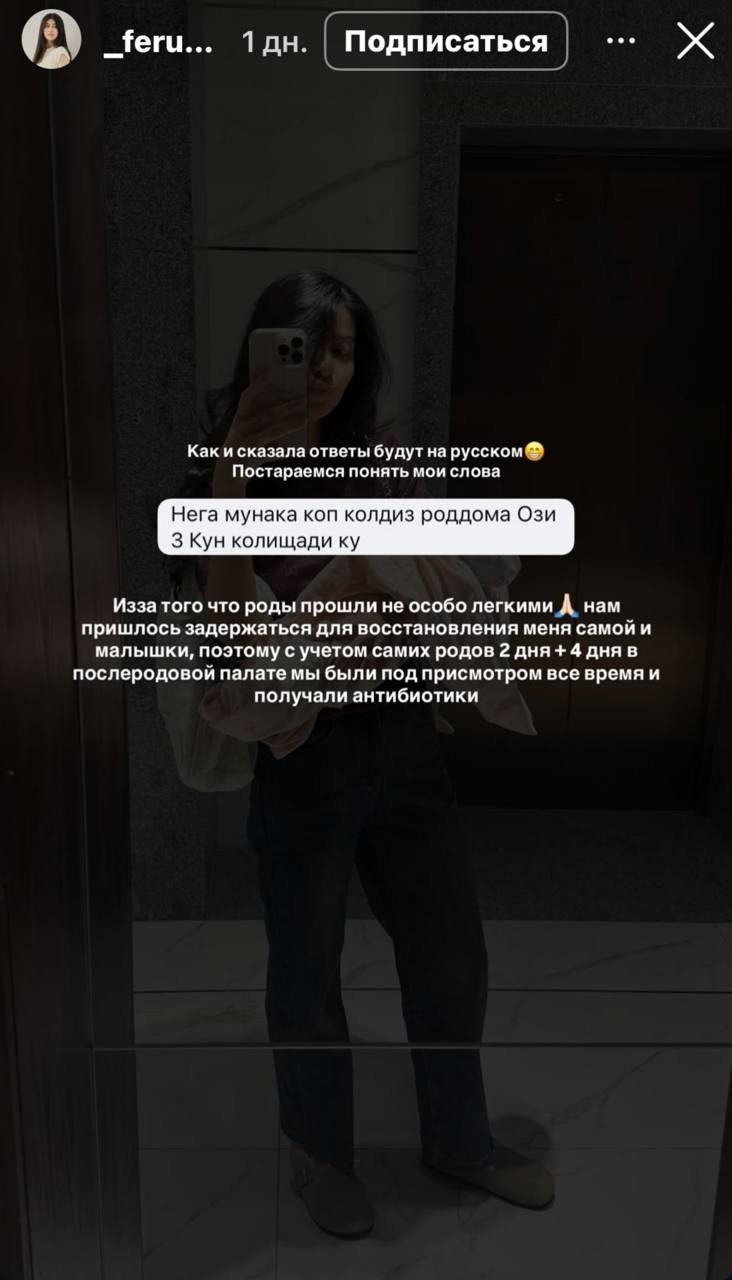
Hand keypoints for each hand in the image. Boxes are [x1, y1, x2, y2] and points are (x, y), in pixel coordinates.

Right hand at [212, 373, 307, 498]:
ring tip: (306, 413)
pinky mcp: (252, 447)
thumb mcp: (250, 438)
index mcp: (239, 419)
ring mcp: (245, 436)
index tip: (270, 373)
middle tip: (302, 397)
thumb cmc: (242, 454)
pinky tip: (300, 425)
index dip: (258, 384)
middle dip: (285, 401)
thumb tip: (284, 420)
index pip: (247, 397)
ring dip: (291, 416)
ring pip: (272, 422)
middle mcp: (240, 425)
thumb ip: (265, 428)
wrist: (228, 474)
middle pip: (266, 409)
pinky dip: (288, 429)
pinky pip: (274, 436)